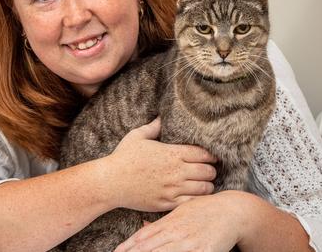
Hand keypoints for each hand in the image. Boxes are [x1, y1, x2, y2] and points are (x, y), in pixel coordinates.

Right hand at [103, 117, 217, 211]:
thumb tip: (162, 117)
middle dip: (211, 171)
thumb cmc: (123, 157)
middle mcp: (176, 171)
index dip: (211, 156)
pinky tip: (193, 196)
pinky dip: (197, 200)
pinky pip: (191, 203)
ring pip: (204, 189)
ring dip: (207, 186)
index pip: (204, 154)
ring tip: (204, 184)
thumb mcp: (137, 136)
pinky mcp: (167, 203)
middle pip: (208, 172)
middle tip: (208, 170)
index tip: (210, 157)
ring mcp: (173, 189)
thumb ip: (154, 127)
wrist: (110, 182)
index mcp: (172, 153)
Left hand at [114, 191, 246, 251]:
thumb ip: (162, 222)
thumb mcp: (181, 211)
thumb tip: (142, 224)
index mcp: (170, 222)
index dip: (127, 247)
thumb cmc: (206, 210)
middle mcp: (176, 233)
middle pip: (149, 249)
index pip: (143, 237)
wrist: (233, 211)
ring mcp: (189, 243)